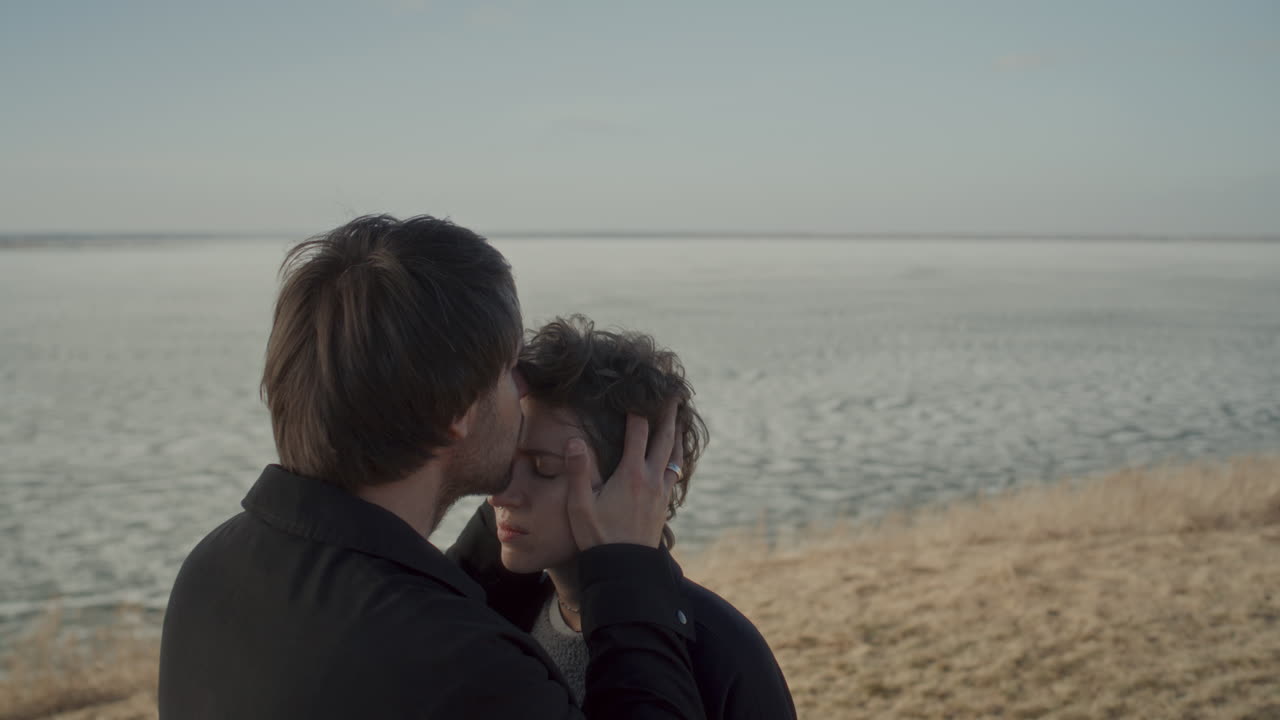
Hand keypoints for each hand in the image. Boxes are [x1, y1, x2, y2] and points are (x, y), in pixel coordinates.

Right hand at [564, 399, 680, 549]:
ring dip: (676, 435)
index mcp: (631, 474)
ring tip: (680, 420)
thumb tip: (575, 440)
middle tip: (673, 396)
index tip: (636, 396)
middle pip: (664, 439)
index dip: (637, 413)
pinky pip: (674, 474)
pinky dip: (675, 458)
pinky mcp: (663, 506)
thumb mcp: (579, 505)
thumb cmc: (597, 538)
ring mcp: (660, 493)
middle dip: (668, 415)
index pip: (638, 433)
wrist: (624, 570)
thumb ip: (577, 471)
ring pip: (674, 456)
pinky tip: (673, 459)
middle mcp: (651, 480)